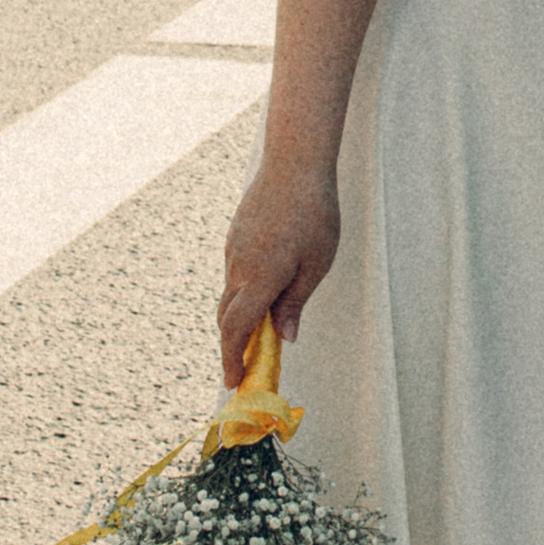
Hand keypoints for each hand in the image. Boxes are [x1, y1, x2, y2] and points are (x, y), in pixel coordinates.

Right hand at [217, 156, 339, 386]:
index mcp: (260, 279)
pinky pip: (234, 274)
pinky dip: (242, 293)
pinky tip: (264, 290)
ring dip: (239, 318)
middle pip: (227, 318)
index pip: (236, 330)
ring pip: (230, 295)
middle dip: (233, 346)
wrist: (294, 163)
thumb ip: (295, 303)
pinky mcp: (235, 236)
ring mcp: (233, 250)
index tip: (233, 381)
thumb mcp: (316, 264)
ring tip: (260, 332)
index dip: (232, 359)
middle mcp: (239, 268)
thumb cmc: (315, 214)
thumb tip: (284, 338)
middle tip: (246, 366)